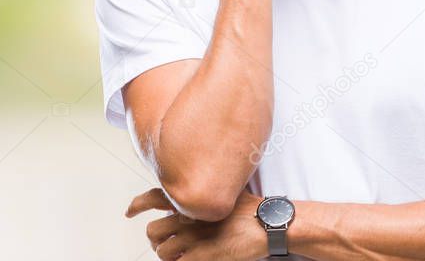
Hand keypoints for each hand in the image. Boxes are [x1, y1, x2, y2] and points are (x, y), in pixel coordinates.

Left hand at [126, 187, 264, 260]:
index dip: (138, 205)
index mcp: (194, 199)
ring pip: (162, 250)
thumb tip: (193, 198)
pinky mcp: (201, 255)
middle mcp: (189, 216)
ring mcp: (194, 237)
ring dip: (167, 255)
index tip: (131, 212)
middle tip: (164, 244)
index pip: (155, 197)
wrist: (269, 224)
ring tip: (180, 256)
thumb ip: (207, 195)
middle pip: (153, 230)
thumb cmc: (252, 210)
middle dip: (156, 240)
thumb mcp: (227, 192)